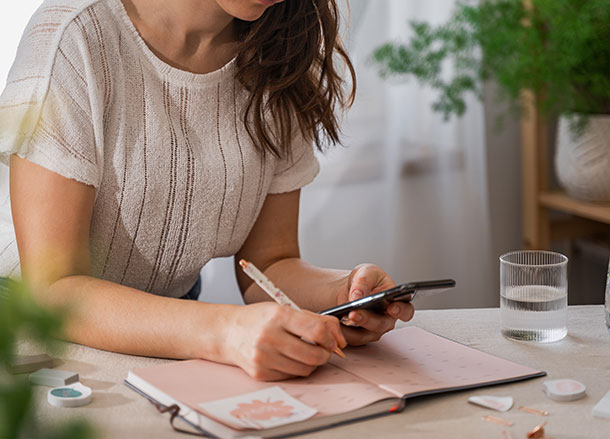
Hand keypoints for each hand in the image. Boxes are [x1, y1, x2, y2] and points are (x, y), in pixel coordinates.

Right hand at [226, 302, 346, 380]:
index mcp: (278, 316)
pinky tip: (288, 358)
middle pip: (314, 355)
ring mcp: (263, 358)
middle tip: (322, 348)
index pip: (317, 330)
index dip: (331, 337)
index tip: (331, 339)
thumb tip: (340, 339)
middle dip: (325, 354)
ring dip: (312, 363)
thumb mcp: (286, 310)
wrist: (228, 332)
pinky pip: (291, 376)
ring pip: (305, 369)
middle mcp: (269, 337)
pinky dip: (296, 369)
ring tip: (305, 352)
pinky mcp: (260, 373)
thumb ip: (316, 320)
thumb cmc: (260, 319)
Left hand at [336, 264, 414, 345]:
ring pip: (364, 335)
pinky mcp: (359, 336)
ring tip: (338, 319)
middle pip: (381, 325)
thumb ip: (364, 281)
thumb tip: (358, 296)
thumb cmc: (365, 280)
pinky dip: (341, 331)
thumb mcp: (365, 272)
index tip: (392, 308)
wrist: (350, 289)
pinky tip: (332, 323)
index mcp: (396, 302)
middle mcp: (387, 319)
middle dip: (367, 319)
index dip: (401, 311)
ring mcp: (373, 330)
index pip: (405, 310)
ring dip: (351, 329)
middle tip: (354, 313)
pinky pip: (351, 338)